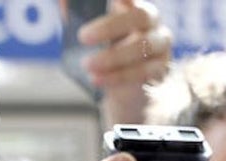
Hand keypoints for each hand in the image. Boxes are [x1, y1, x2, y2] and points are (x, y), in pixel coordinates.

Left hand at [76, 0, 172, 125]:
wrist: (123, 87)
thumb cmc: (105, 51)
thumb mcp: (89, 31)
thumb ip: (78, 14)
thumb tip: (64, 2)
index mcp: (134, 6)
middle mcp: (153, 23)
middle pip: (139, 16)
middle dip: (110, 26)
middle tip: (83, 37)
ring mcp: (161, 47)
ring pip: (143, 46)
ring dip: (113, 57)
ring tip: (87, 65)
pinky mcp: (161, 71)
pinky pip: (143, 72)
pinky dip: (118, 76)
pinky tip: (98, 79)